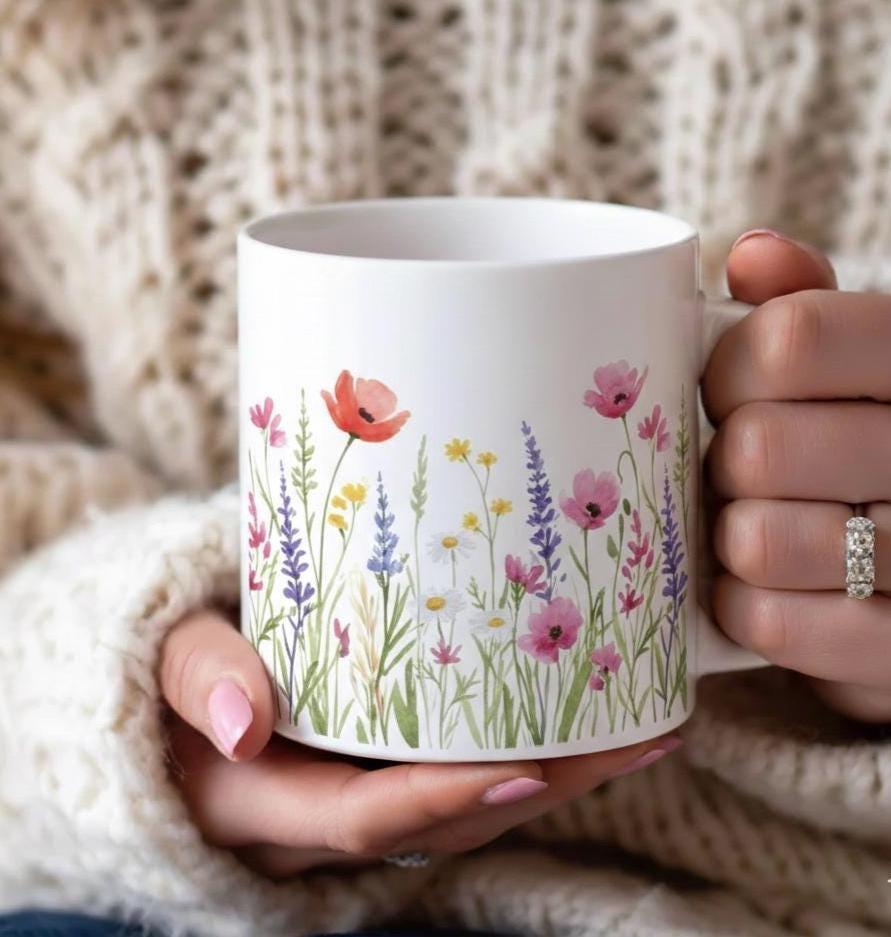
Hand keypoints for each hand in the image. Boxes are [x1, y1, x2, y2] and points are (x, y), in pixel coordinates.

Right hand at [159, 609, 678, 877]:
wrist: (174, 693)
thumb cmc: (169, 670)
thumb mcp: (164, 659)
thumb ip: (196, 675)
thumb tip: (241, 722)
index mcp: (265, 805)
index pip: (365, 818)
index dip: (444, 802)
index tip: (527, 774)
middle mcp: (325, 816)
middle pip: (447, 818)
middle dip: (547, 786)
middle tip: (641, 736)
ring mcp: (360, 793)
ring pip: (467, 801)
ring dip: (558, 771)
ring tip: (645, 724)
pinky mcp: (382, 764)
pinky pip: (459, 768)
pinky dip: (523, 748)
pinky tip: (583, 709)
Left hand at [704, 229, 890, 721]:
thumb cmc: (868, 449)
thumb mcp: (857, 365)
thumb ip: (808, 309)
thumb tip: (754, 253)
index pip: (790, 340)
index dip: (726, 371)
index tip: (723, 394)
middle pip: (760, 446)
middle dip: (725, 464)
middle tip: (736, 472)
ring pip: (759, 540)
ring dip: (729, 538)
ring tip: (750, 528)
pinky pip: (771, 623)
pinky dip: (742, 607)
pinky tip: (757, 590)